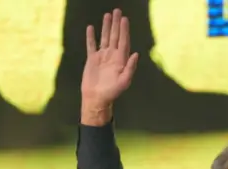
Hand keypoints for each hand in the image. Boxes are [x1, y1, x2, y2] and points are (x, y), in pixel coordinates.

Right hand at [81, 9, 138, 124]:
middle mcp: (113, 56)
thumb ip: (130, 68)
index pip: (123, 41)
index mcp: (121, 60)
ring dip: (106, 27)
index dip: (124, 30)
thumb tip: (136, 54)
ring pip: (105, 38)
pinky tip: (91, 28)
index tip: (124, 19)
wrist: (97, 98)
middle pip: (115, 36)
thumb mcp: (124, 81)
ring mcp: (102, 57)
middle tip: (117, 11)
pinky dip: (91, 37)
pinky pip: (92, 45)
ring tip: (107, 15)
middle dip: (116, 24)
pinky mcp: (92, 60)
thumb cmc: (112, 92)